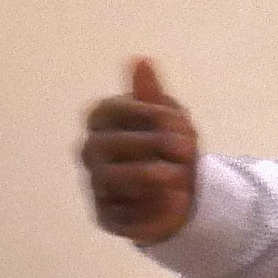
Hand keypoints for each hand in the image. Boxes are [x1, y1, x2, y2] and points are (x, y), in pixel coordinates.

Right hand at [80, 57, 198, 244]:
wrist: (183, 189)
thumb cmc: (170, 145)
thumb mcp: (170, 117)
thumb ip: (153, 93)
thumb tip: (141, 61)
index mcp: (102, 118)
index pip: (114, 109)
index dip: (149, 115)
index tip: (181, 122)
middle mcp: (91, 150)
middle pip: (114, 144)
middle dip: (155, 145)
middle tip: (187, 150)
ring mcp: (95, 184)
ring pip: (115, 179)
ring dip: (154, 176)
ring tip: (182, 176)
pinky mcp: (106, 216)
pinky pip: (125, 213)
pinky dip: (155, 206)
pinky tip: (176, 199)